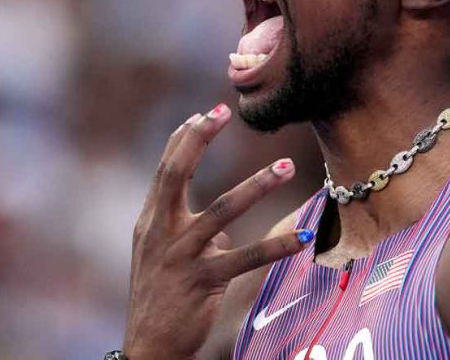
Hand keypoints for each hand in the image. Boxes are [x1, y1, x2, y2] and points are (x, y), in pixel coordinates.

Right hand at [122, 103, 311, 358]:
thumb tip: (224, 230)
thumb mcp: (163, 257)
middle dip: (198, 139)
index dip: (184, 138)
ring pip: (220, 212)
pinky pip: (245, 259)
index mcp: (150, 222)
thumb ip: (188, 234)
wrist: (148, 347)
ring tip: (287, 165)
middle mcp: (160, 232)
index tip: (206, 112)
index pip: (165, 168)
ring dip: (256, 185)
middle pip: (175, 174)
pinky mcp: (202, 282)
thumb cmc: (159, 298)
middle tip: (224, 112)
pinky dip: (276, 247)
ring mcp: (180, 256)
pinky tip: (301, 237)